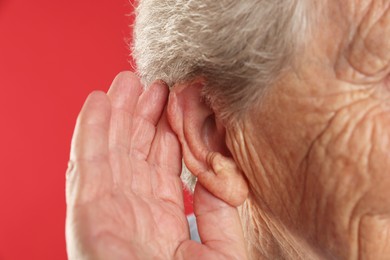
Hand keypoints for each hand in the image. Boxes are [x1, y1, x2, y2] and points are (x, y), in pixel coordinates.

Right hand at [65, 72, 247, 258]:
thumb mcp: (221, 249)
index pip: (165, 161)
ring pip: (111, 148)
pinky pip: (87, 162)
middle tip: (151, 81)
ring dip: (117, 114)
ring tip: (126, 82)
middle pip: (136, 149)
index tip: (176, 98)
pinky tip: (98, 102)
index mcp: (163, 214)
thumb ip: (216, 210)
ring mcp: (108, 206)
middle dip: (142, 114)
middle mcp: (134, 206)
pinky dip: (90, 131)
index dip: (168, 128)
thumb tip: (215, 171)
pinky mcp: (87, 210)